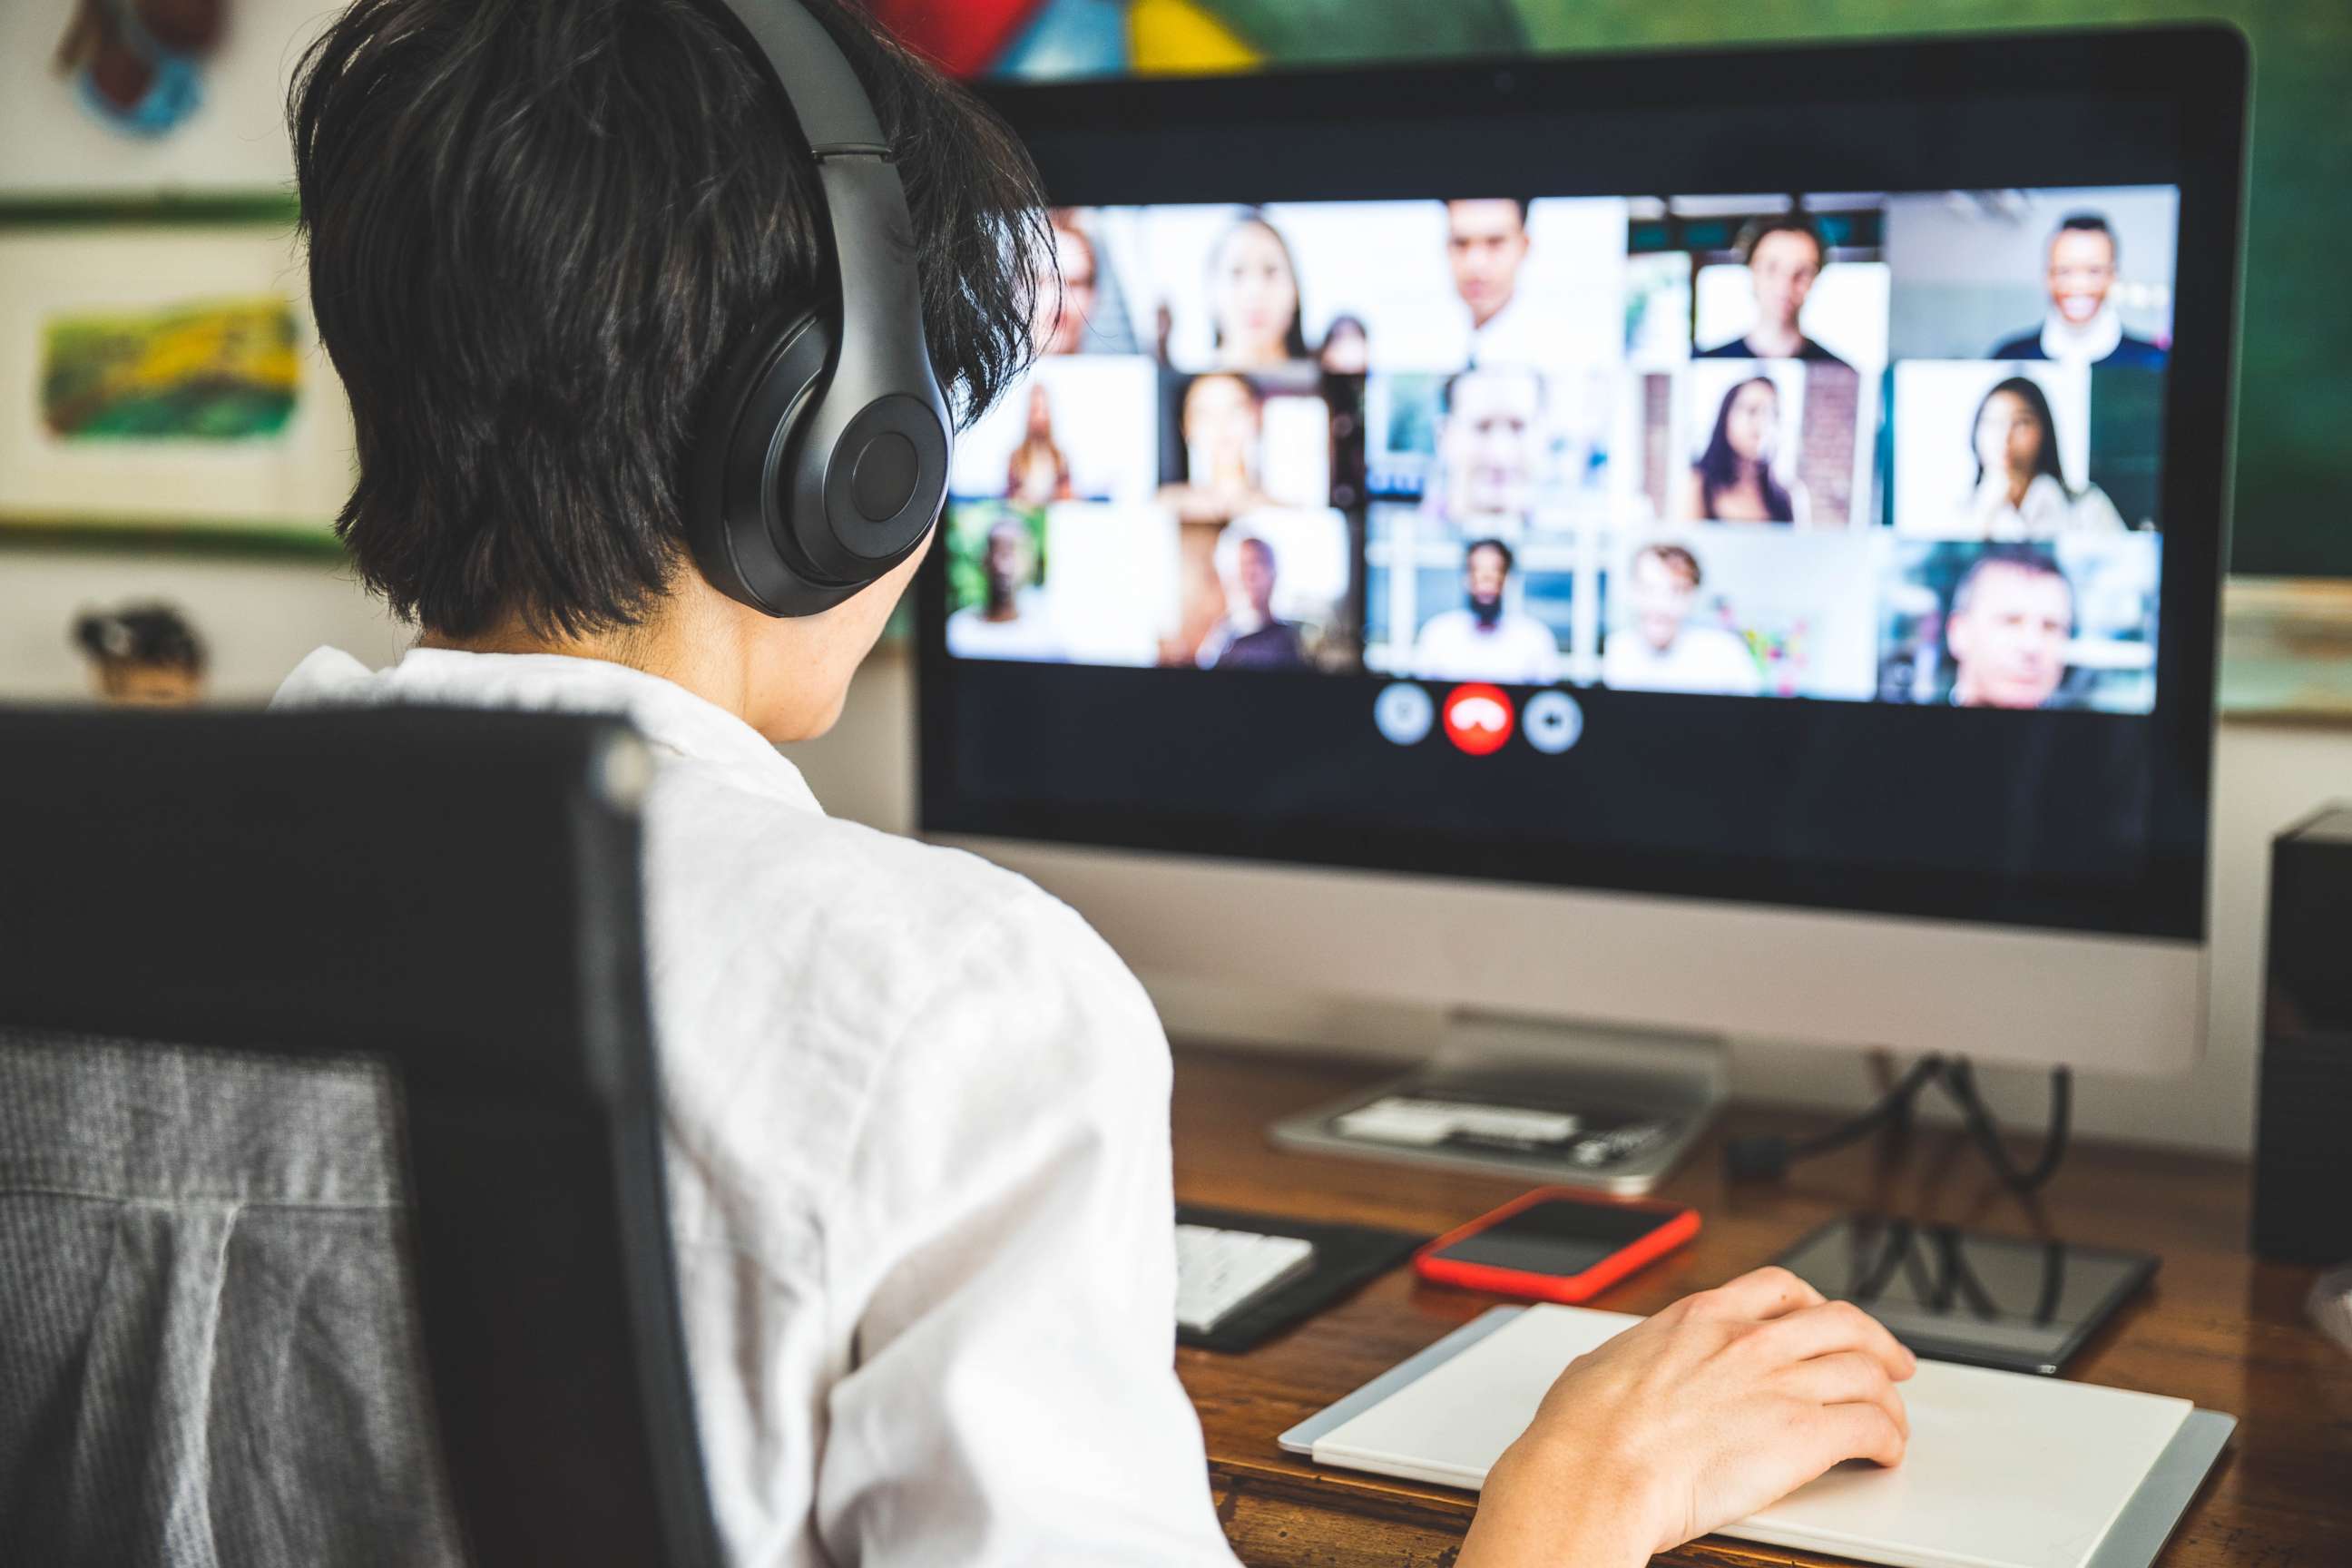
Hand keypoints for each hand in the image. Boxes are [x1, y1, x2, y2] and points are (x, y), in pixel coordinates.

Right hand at [1458, 1266, 1914, 1567]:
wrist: (1597, 1471)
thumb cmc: (1585, 1430)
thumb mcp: (1603, 1362)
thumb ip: (1634, 1357)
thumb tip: (1620, 1367)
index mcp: (1701, 1317)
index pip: (1779, 1288)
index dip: (1814, 1302)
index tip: (1824, 1318)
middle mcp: (1749, 1341)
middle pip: (1842, 1323)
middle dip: (1876, 1342)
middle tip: (1890, 1362)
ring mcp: (1780, 1384)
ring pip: (1868, 1373)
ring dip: (1889, 1399)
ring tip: (1893, 1421)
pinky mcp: (1803, 1436)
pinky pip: (1870, 1427)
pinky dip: (1887, 1440)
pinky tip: (1883, 1453)